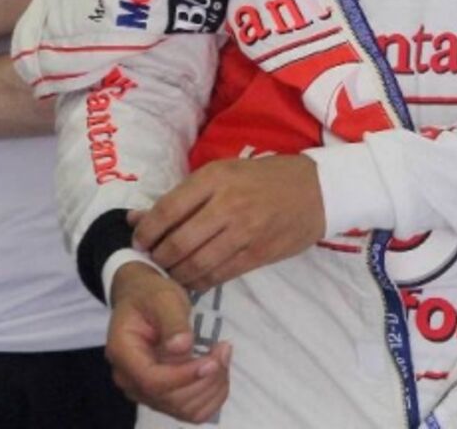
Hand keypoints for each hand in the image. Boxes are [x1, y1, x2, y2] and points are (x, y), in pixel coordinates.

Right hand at [107, 262, 231, 422]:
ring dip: (212, 387)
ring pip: (184, 410)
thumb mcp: (163, 298)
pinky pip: (191, 411)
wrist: (141, 298)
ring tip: (222, 355)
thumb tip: (182, 347)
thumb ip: (173, 322)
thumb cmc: (151, 295)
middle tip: (223, 348)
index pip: (152, 381)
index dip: (186, 375)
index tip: (213, 359)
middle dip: (206, 379)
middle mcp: (130, 380)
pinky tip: (219, 371)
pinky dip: (212, 396)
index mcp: (124, 354)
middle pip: (171, 399)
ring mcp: (146, 391)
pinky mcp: (163, 394)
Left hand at [131, 154, 325, 290]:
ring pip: (196, 264)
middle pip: (178, 242)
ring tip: (171, 273)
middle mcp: (228, 204)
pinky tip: (194, 279)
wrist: (319, 190)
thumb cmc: (267, 178)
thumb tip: (137, 219)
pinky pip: (219, 275)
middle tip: (154, 261)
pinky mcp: (258, 254)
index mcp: (216, 178)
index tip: (140, 241)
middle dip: (159, 258)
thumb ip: (184, 195)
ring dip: (176, 274)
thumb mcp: (225, 172)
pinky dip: (200, 282)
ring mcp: (245, 232)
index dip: (147, 231)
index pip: (167, 210)